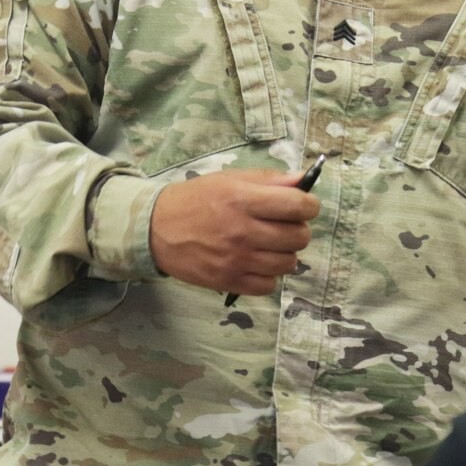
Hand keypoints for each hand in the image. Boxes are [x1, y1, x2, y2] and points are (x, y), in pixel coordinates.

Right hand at [148, 168, 319, 296]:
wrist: (156, 229)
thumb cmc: (196, 199)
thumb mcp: (230, 179)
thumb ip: (268, 179)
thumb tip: (303, 179)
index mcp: (244, 200)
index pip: (298, 206)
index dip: (309, 205)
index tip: (302, 206)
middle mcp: (243, 231)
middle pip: (299, 238)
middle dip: (297, 230)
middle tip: (283, 226)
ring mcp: (236, 260)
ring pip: (288, 264)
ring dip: (284, 254)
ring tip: (269, 245)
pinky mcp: (228, 281)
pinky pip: (268, 286)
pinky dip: (268, 275)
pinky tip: (257, 263)